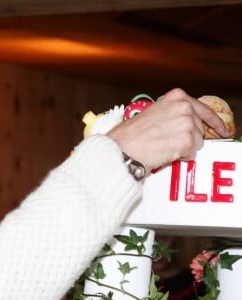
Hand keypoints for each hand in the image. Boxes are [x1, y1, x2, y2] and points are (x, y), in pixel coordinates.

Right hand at [107, 88, 227, 172]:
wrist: (122, 148)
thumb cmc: (129, 136)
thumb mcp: (153, 114)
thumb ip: (172, 116)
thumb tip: (186, 127)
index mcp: (176, 97)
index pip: (203, 109)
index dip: (213, 122)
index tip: (222, 130)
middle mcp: (184, 107)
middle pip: (199, 128)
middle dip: (187, 138)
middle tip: (167, 143)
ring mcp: (187, 124)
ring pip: (197, 142)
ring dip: (182, 149)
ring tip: (163, 147)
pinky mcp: (187, 141)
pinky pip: (191, 153)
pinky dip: (179, 157)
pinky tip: (165, 153)